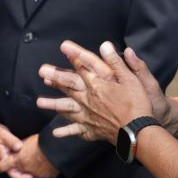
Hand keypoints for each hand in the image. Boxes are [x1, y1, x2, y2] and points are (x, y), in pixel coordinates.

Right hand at [0, 123, 47, 177]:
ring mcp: (10, 158)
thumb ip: (11, 141)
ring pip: (21, 169)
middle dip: (30, 177)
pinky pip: (21, 163)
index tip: (30, 175)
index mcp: (3, 159)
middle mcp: (7, 161)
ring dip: (31, 172)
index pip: (12, 173)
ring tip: (43, 175)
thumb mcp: (3, 135)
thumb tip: (20, 147)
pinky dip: (29, 165)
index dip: (21, 177)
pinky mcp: (13, 154)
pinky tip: (37, 164)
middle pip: (18, 174)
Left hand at [37, 40, 154, 142]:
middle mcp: (89, 98)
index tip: (63, 46)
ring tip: (39, 102)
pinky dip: (66, 131)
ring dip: (52, 104)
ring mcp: (88, 115)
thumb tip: (105, 45)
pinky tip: (55, 132)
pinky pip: (76, 130)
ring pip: (66, 108)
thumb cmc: (138, 104)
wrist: (138, 132)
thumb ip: (116, 63)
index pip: (83, 66)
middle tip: (41, 71)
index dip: (74, 54)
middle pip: (69, 85)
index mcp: (98, 84)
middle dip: (55, 77)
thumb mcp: (132, 79)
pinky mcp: (92, 129)